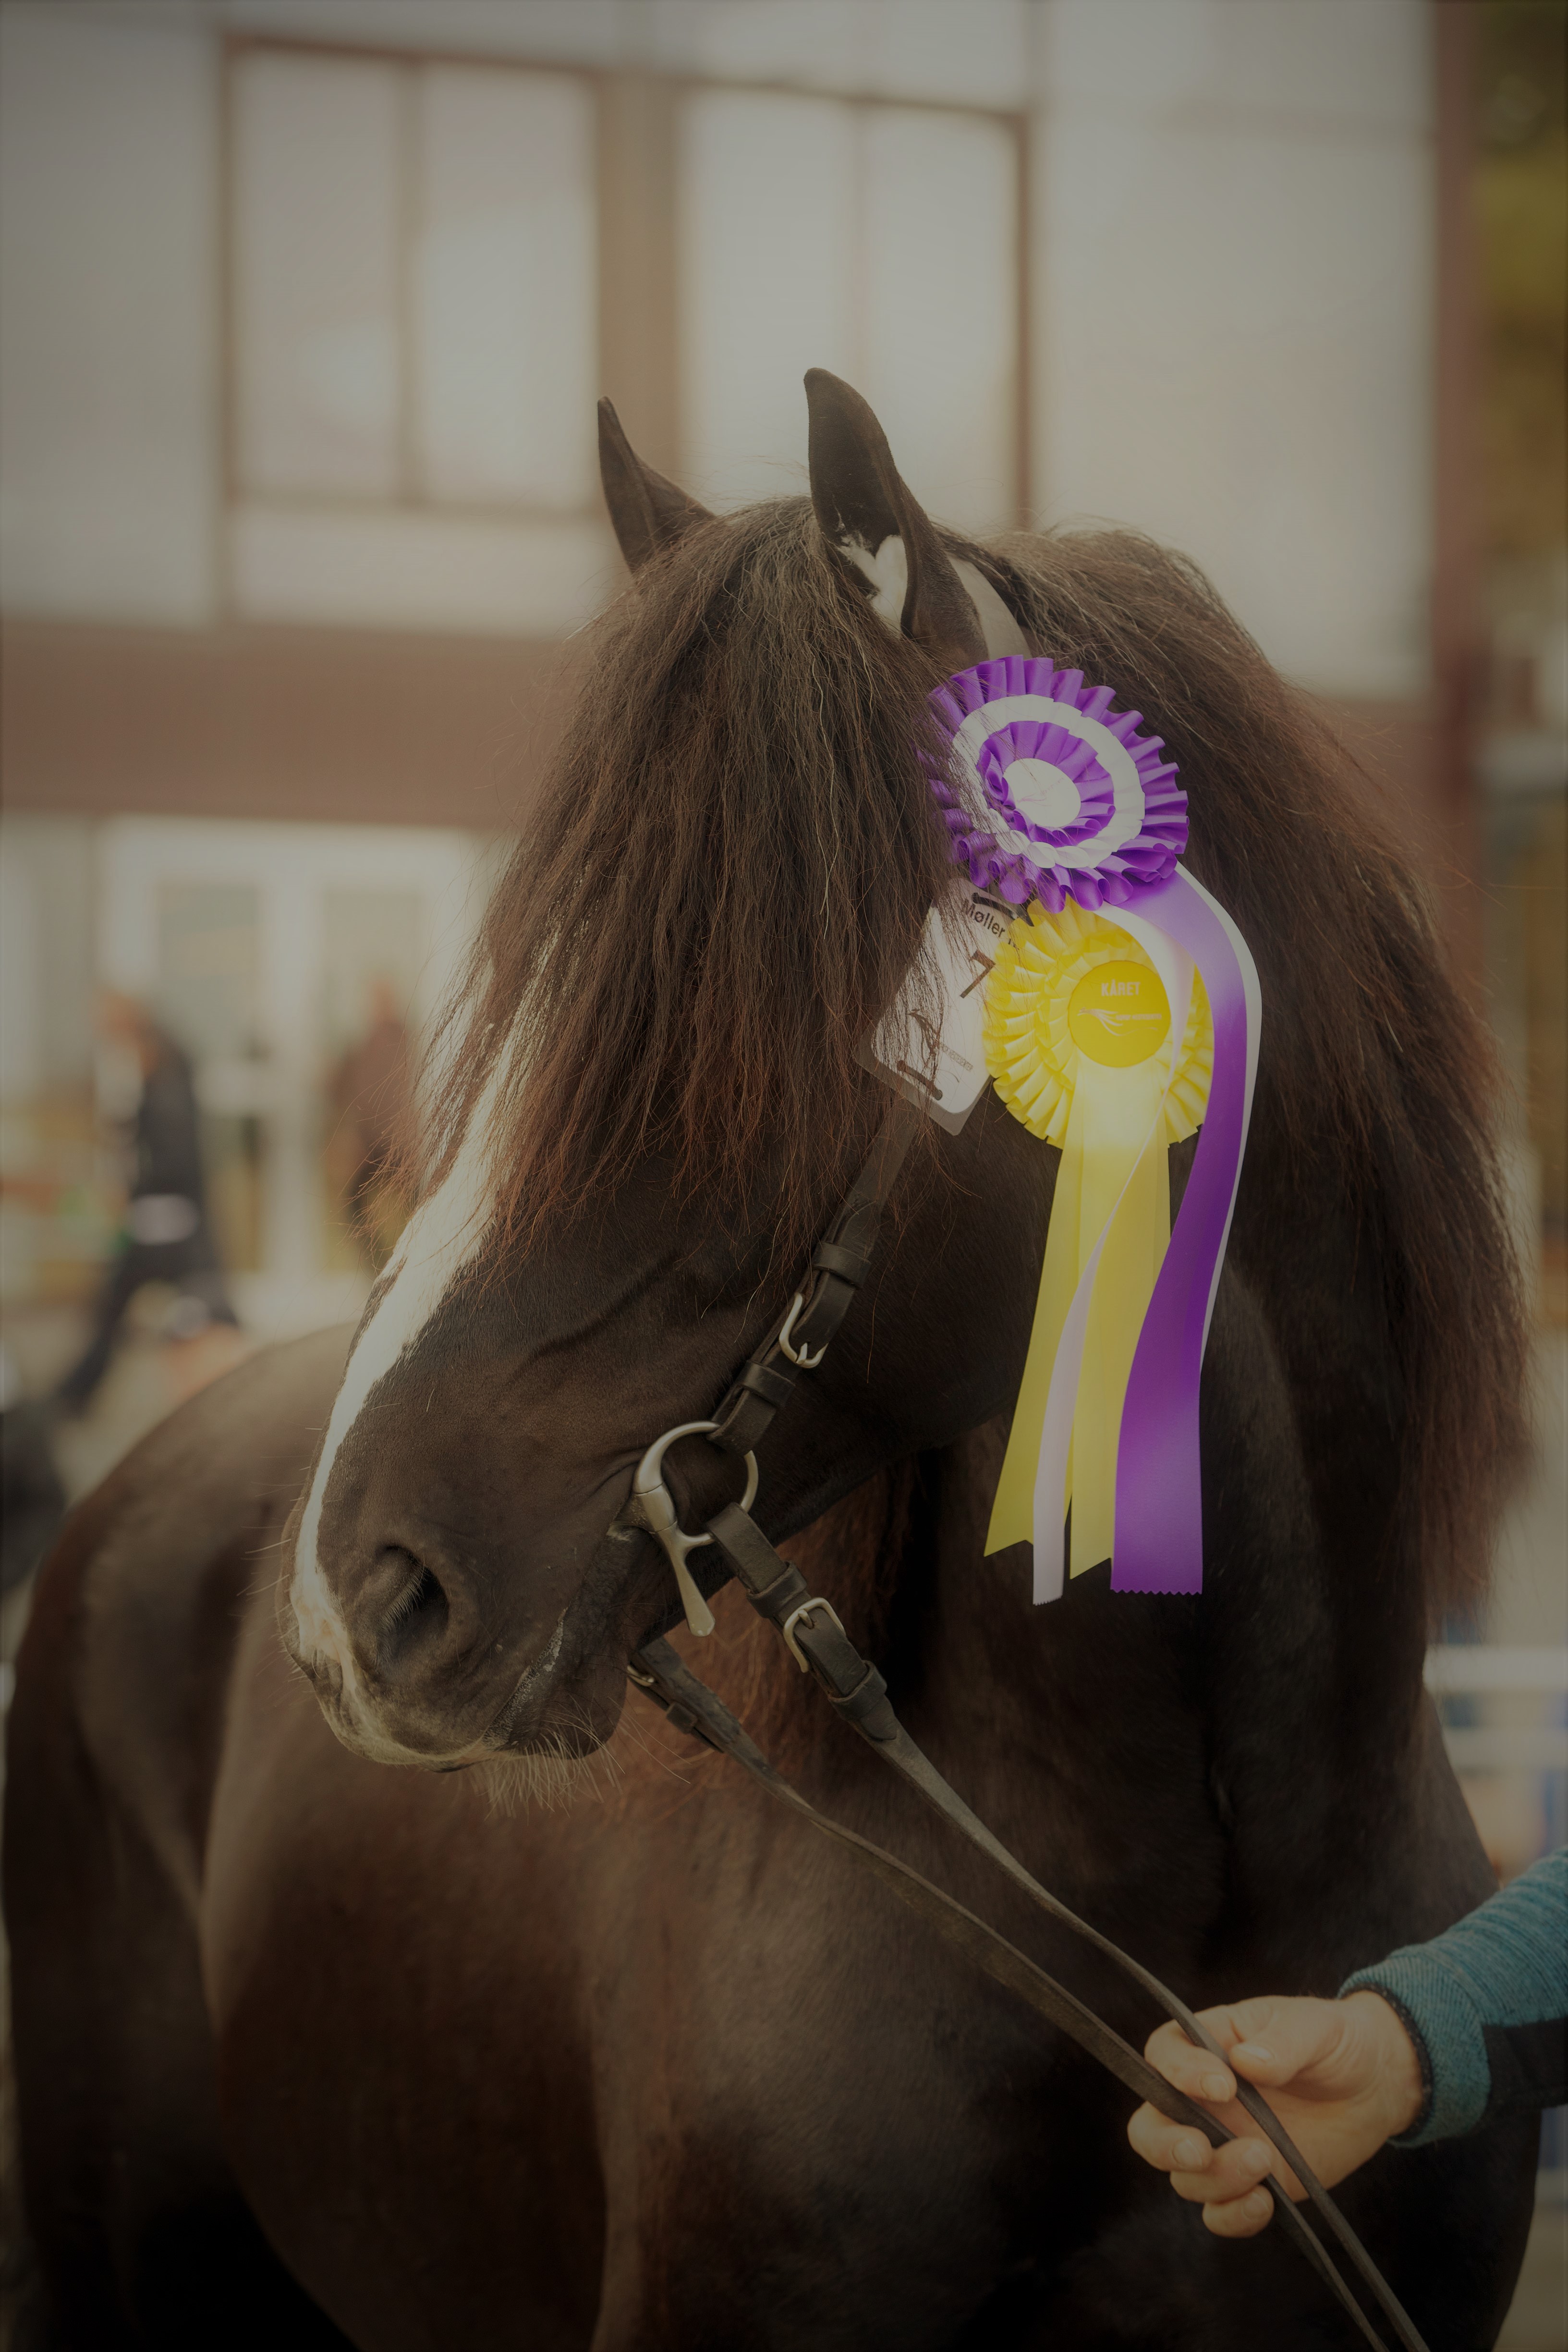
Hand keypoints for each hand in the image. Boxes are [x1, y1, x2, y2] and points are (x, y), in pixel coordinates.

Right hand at [1126, 1992, 1424, 2236]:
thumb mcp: (1315, 2028)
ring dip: (1215, 2178)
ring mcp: (1223, 2145)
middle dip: (1164, 2144)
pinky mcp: (1250, 2183)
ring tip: (1264, 2159)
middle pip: (1149, 2128)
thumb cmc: (1334, 2042)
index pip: (1164, 2055)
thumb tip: (1247, 2061)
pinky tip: (1266, 2200)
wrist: (1373, 2087)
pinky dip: (1233, 2216)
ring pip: (1185, 2177)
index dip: (1179, 2073)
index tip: (1223, 2085)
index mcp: (1207, 2046)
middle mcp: (1201, 2100)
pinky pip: (1220, 2213)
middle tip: (1199, 2149)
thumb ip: (1282, 2042)